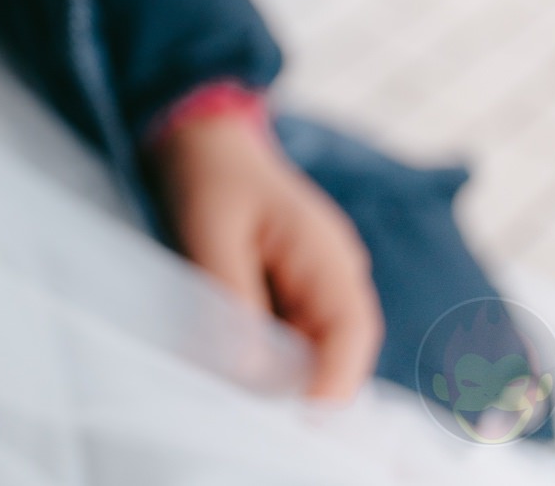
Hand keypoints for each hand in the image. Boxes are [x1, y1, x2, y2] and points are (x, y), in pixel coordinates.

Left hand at [149, 118, 383, 400]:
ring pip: (308, 346)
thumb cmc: (208, 176)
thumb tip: (249, 366)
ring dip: (276, 367)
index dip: (333, 381)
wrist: (202, 139)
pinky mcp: (292, 287)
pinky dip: (262, 348)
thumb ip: (231, 295)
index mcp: (325, 254)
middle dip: (297, 382)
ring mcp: (316, 281)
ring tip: (228, 374)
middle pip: (333, 349)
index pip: (352, 331)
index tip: (299, 415)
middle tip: (248, 404)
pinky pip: (287, 332)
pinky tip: (226, 349)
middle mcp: (334, 273)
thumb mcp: (209, 232)